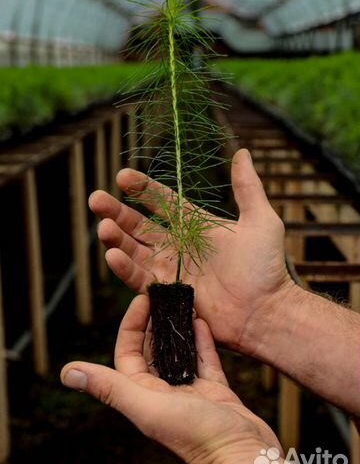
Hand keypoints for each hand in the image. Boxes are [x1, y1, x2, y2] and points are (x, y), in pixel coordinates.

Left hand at [61, 295, 310, 463]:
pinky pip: (205, 359)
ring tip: (182, 303)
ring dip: (178, 329)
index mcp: (143, 395)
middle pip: (153, 350)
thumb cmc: (195, 434)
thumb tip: (67, 373)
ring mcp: (190, 391)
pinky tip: (202, 322)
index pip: (128, 352)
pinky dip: (202, 341)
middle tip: (162, 296)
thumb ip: (110, 388)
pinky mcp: (215, 391)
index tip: (142, 299)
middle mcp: (163, 392)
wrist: (244, 455)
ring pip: (179, 352)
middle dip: (155, 322)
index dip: (131, 325)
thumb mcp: (147, 406)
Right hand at [89, 149, 293, 353]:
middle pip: (139, 225)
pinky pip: (140, 278)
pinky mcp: (166, 292)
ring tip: (103, 226)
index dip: (142, 189)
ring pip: (134, 250)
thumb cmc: (267, 266)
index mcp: (195, 225)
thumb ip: (247, 187)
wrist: (266, 310)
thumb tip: (242, 153)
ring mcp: (170, 269)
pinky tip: (112, 255)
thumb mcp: (261, 220)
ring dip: (116, 238)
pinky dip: (125, 268)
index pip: (162, 201)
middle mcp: (178, 245)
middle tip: (96, 199)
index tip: (122, 176)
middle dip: (117, 212)